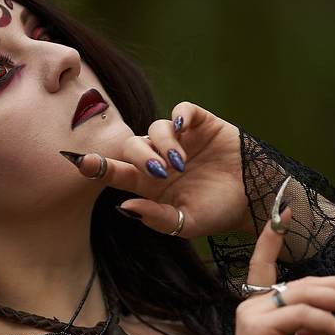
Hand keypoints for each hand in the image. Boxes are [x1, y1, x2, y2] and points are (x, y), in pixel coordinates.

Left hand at [65, 101, 249, 236]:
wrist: (255, 198)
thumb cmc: (217, 213)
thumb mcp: (185, 223)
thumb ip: (155, 217)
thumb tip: (124, 207)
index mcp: (149, 185)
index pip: (116, 172)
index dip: (97, 165)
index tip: (80, 162)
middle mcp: (158, 158)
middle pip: (132, 146)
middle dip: (138, 156)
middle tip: (159, 171)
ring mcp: (179, 139)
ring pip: (155, 129)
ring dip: (162, 144)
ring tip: (180, 163)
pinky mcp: (200, 124)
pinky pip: (182, 111)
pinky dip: (179, 116)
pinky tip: (183, 128)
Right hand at [231, 198, 334, 334]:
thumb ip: (313, 329)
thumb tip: (333, 316)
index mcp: (260, 307)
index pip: (264, 263)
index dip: (272, 238)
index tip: (284, 211)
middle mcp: (253, 304)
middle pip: (305, 282)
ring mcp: (254, 314)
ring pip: (306, 294)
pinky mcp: (259, 327)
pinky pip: (303, 316)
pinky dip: (329, 322)